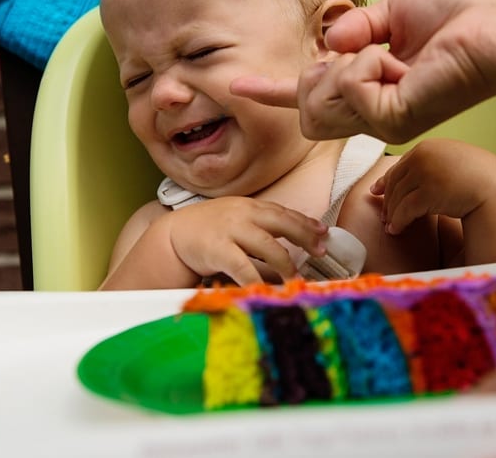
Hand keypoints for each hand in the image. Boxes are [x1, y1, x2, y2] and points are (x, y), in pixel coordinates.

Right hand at [164, 196, 327, 284]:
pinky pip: (242, 267)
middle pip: (282, 223)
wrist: (172, 235)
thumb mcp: (236, 221)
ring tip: (296, 279)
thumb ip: (260, 229)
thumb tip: (291, 248)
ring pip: (268, 246)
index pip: (283, 212)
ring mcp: (230, 230)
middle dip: (304, 236)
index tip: (323, 233)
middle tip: (321, 251)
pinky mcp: (217, 249)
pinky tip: (266, 289)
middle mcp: (242, 214)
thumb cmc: (208, 230)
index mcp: (249, 207)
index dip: (305, 222)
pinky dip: (256, 279)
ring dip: (286, 264)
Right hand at [232, 0, 495, 142]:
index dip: (273, 91)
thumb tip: (330, 40)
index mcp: (373, 90)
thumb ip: (356, 27)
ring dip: (345, 62)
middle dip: (319, 68)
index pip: (312, 98)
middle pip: (305, 106)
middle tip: (366, 48)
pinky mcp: (391, 119)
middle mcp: (374, 114)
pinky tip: (398, 60)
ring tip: (387, 53)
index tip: (240, 85)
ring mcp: (381, 121)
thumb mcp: (394, 12)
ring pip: (317, 101)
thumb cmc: (461, 18)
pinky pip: (346, 83)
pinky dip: (366, 59)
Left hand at [372, 138, 495, 234]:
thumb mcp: (450, 163)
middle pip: (395, 182)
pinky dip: (398, 221)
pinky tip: (396, 230)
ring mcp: (424, 173)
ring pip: (398, 197)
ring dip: (392, 214)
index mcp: (426, 148)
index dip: (386, 180)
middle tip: (384, 215)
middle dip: (387, 200)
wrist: (494, 186)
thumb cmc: (477, 176)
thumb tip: (412, 175)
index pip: (400, 166)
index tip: (377, 190)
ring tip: (390, 226)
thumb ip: (431, 164)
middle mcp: (422, 157)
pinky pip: (405, 210)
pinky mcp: (427, 192)